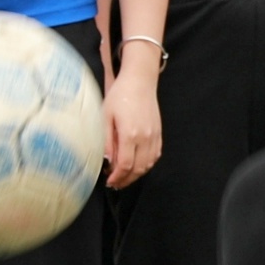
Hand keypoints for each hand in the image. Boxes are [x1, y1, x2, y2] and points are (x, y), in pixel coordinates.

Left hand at [103, 65, 162, 187]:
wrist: (140, 81)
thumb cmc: (120, 95)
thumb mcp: (105, 116)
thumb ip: (106, 141)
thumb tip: (106, 161)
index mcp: (130, 134)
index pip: (125, 165)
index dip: (117, 177)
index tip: (109, 181)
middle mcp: (145, 137)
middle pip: (138, 169)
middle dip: (126, 180)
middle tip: (115, 183)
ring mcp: (154, 136)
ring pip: (148, 164)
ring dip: (137, 174)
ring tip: (124, 176)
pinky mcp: (159, 133)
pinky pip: (155, 155)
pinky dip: (147, 164)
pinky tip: (137, 165)